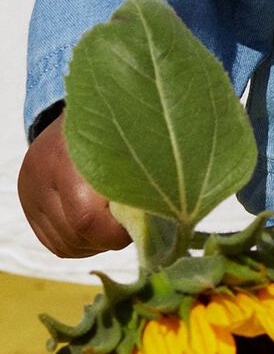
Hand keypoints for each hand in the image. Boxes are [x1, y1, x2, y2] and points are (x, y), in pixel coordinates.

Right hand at [17, 110, 131, 257]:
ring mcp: (31, 194)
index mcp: (66, 156)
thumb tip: (164, 205)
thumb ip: (139, 164)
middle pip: (76, 236)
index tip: (139, 224)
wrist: (70, 108)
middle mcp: (41, 177)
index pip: (86, 218)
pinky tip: (98, 227)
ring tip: (116, 222)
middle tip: (132, 223)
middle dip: (108, 239)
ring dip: (95, 244)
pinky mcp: (28, 206)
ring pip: (66, 244)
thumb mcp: (126, 129)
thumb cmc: (113, 115)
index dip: (116, 233)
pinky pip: (55, 243)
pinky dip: (80, 243)